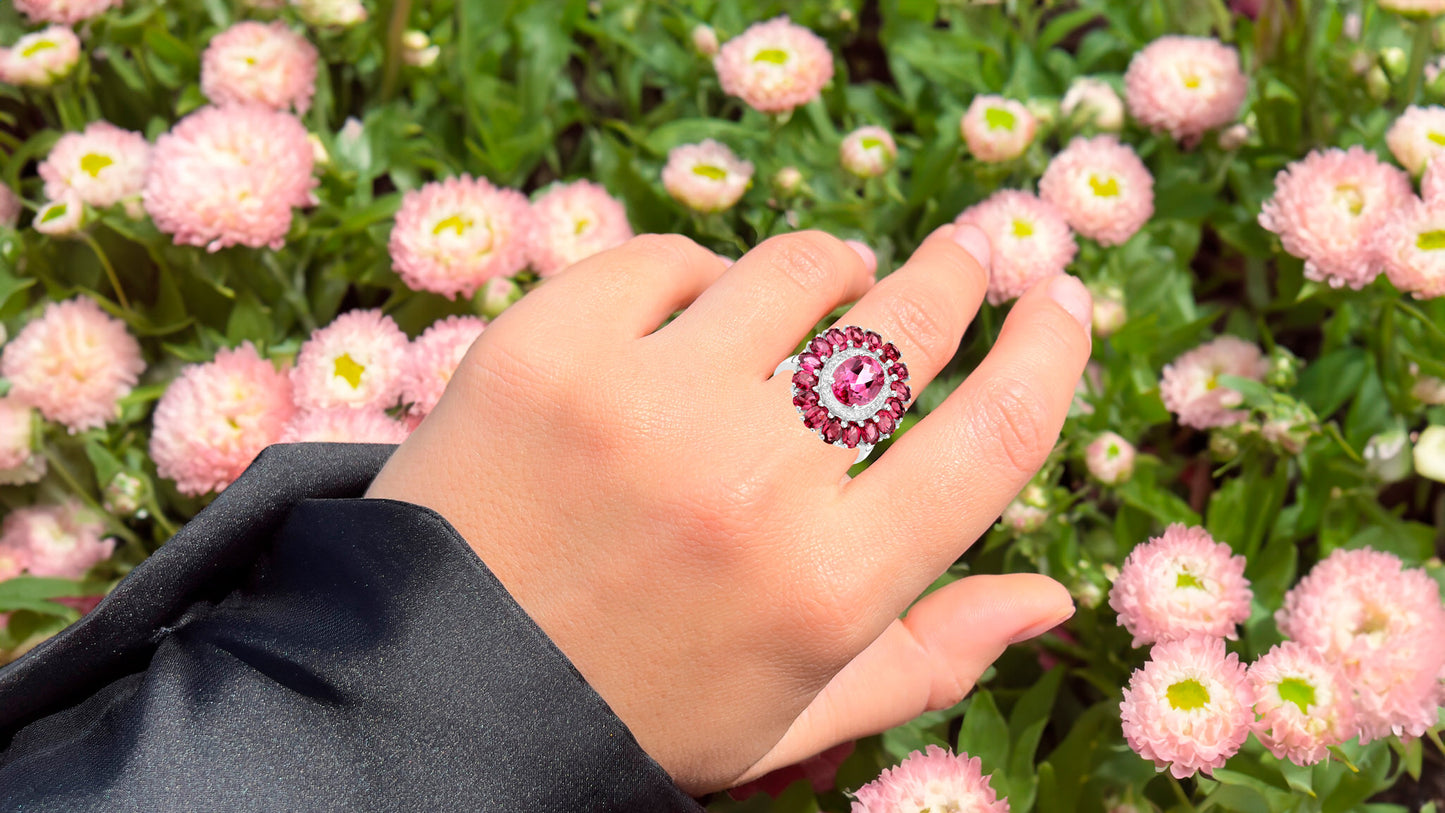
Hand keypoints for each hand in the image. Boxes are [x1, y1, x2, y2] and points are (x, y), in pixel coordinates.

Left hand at [365, 228, 1092, 792]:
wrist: (427, 690)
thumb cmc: (626, 711)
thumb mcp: (789, 716)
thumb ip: (927, 659)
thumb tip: (1049, 599)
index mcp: (827, 586)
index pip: (995, 437)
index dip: (1048, 354)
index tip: (1062, 306)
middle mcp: (751, 485)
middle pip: (906, 329)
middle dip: (956, 276)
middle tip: (966, 254)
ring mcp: (644, 403)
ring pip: (798, 272)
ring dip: (834, 270)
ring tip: (833, 284)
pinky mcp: (545, 346)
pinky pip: (668, 259)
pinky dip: (699, 277)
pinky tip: (697, 312)